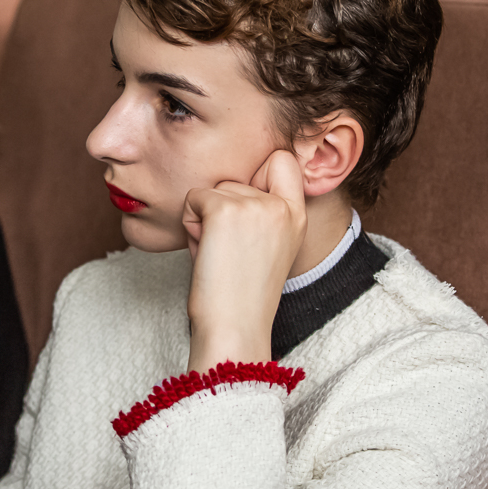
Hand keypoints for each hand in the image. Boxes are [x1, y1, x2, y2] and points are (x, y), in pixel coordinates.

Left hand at [181, 150, 307, 372]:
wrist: (233, 328)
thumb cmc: (240, 294)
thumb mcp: (265, 245)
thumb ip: (259, 212)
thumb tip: (230, 182)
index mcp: (297, 215)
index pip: (283, 160)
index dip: (258, 175)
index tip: (246, 210)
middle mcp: (281, 206)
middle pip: (235, 179)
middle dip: (221, 209)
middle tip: (229, 251)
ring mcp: (255, 205)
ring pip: (212, 189)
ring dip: (204, 219)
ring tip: (218, 255)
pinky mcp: (225, 210)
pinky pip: (193, 199)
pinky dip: (190, 224)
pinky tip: (205, 253)